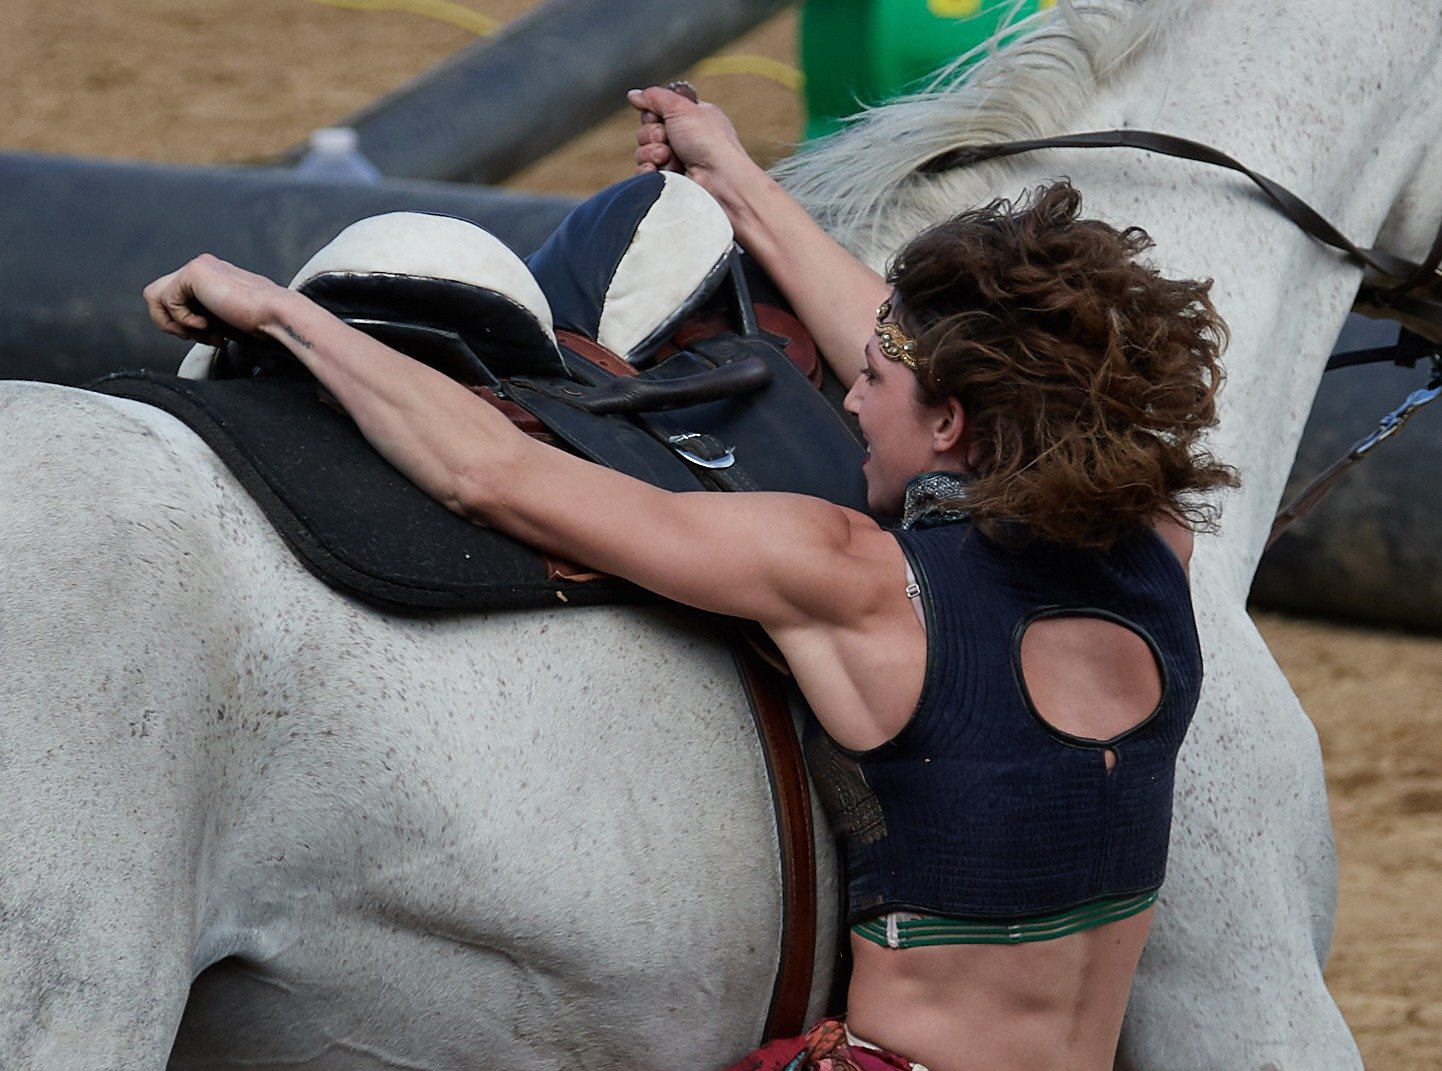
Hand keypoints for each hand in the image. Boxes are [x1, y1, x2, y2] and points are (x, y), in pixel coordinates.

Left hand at [143, 254, 286, 345]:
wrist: (274, 316)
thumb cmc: (260, 323)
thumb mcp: (223, 321)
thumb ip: (203, 317)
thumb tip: (183, 330)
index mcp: (212, 278)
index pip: (176, 300)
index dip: (187, 326)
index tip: (215, 339)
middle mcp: (202, 268)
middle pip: (158, 296)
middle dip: (173, 324)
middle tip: (202, 336)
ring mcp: (197, 267)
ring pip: (154, 297)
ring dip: (173, 322)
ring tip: (200, 330)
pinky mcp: (193, 272)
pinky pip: (167, 300)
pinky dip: (184, 320)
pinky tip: (207, 323)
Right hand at [627, 85, 752, 188]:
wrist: (719, 179)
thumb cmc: (709, 142)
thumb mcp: (682, 107)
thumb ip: (655, 97)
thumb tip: (634, 95)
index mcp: (690, 118)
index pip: (656, 111)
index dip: (654, 114)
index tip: (662, 117)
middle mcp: (683, 139)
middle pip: (646, 131)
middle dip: (653, 134)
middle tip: (669, 139)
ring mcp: (676, 161)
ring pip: (643, 152)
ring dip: (653, 153)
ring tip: (672, 157)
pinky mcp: (670, 181)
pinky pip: (644, 172)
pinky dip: (650, 171)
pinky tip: (663, 171)